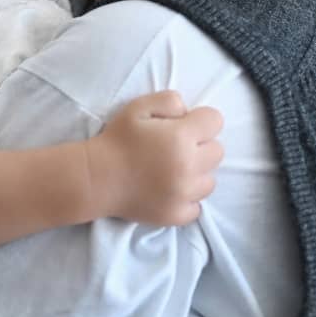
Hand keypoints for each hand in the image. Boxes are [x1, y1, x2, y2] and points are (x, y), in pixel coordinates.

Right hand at [87, 90, 223, 226]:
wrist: (97, 178)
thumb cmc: (117, 139)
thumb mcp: (139, 106)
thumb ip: (169, 101)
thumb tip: (187, 112)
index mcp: (181, 137)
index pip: (215, 121)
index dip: (200, 120)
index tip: (184, 125)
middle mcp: (189, 167)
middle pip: (217, 151)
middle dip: (201, 145)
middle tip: (177, 146)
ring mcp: (184, 195)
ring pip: (210, 180)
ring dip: (197, 172)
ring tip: (174, 169)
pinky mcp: (176, 216)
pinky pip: (198, 206)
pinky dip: (188, 199)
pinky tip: (171, 189)